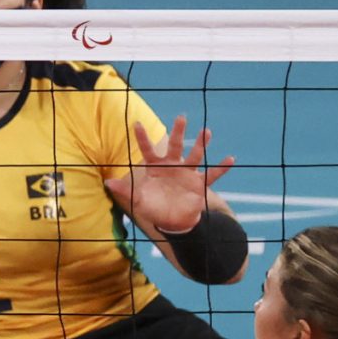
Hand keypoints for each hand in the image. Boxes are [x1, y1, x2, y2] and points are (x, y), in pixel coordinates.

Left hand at [104, 116, 231, 236]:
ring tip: (206, 131)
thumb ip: (124, 190)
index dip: (142, 138)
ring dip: (201, 144)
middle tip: (181, 117)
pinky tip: (230, 159)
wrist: (172, 221)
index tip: (136, 123)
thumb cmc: (154, 207)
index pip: (148, 150)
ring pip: (195, 156)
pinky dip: (221, 168)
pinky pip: (212, 175)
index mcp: (156, 168)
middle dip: (178, 132)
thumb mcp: (137, 199)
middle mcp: (173, 166)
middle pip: (175, 146)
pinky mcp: (199, 184)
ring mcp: (187, 174)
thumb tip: (107, 182)